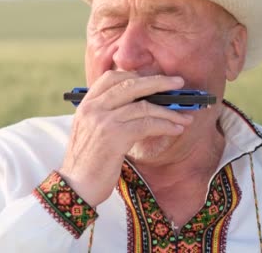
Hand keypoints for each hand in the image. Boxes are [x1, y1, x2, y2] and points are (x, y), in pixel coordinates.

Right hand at [58, 71, 193, 205]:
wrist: (76, 187)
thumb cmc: (88, 163)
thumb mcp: (92, 131)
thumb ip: (108, 114)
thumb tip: (142, 104)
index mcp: (86, 104)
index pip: (112, 77)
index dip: (136, 75)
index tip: (155, 80)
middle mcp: (93, 108)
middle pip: (131, 85)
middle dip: (159, 82)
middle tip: (179, 83)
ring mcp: (103, 121)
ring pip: (144, 106)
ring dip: (169, 111)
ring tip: (185, 117)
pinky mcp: (114, 136)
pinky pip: (147, 124)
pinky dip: (166, 125)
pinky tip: (176, 129)